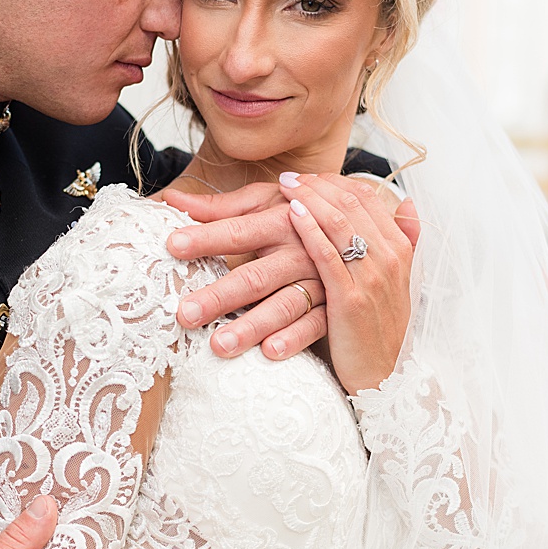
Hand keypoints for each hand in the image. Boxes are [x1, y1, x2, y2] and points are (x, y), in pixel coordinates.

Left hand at [163, 178, 418, 362]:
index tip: (172, 245)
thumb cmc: (307, 226)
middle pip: (258, 273)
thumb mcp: (270, 208)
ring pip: (285, 303)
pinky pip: (318, 322)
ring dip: (253, 324)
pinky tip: (270, 352)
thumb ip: (222, 207)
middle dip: (221, 295)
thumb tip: (169, 196)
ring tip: (218, 343)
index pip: (240, 228)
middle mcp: (306, 247)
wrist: (378, 245)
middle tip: (185, 312)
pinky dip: (296, 336)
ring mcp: (329, 277)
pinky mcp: (347, 305)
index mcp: (287, 218)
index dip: (207, 236)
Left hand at [282, 172, 414, 393]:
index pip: (366, 199)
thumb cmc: (374, 329)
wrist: (381, 378)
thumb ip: (395, 242)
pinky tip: (289, 215)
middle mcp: (390, 257)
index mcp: (399, 248)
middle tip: (286, 176)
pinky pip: (328, 255)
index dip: (334, 183)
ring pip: (339, 224)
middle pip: (351, 205)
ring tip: (281, 187)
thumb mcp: (389, 282)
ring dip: (307, 200)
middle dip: (317, 186)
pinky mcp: (351, 299)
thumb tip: (407, 205)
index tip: (304, 176)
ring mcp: (373, 277)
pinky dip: (310, 230)